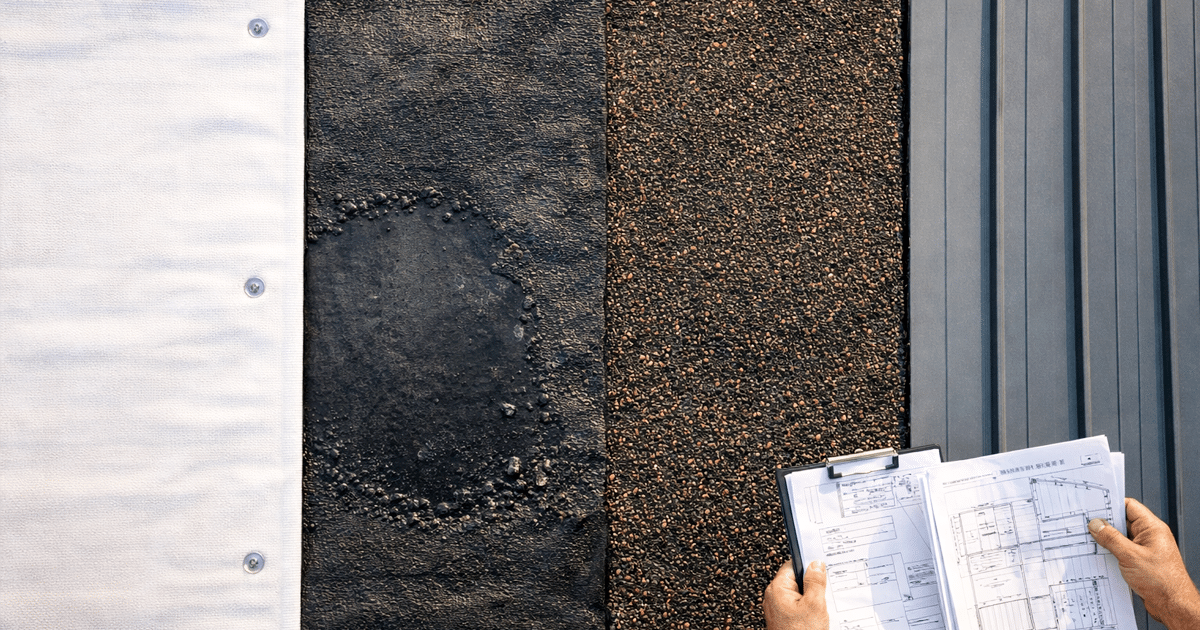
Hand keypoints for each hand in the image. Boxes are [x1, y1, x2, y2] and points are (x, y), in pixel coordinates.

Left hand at [763, 559, 828, 629]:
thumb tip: (816, 564)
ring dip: (812, 598)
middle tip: (826, 589)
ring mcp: (778, 608)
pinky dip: (808, 608)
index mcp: (778, 588)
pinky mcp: (783, 619)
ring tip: (823, 606)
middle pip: (796, 580)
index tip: (822, 565)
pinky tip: (818, 616)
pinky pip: (797, 607)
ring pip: (798, 595)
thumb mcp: (814, 604)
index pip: (792, 565)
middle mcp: (774, 596)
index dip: (808, 564)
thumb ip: (815, 581)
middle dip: (812, 584)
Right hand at [1089, 498, 1199, 628]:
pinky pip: (1123, 550)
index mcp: (1152, 528)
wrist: (1173, 604)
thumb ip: (1111, 538)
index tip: (1094, 506)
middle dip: (1106, 524)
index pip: (1129, 506)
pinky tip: (1102, 556)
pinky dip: (1112, 551)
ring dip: (1108, 540)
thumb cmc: (1162, 580)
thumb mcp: (1130, 556)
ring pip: (1122, 537)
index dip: (1111, 505)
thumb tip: (1097, 525)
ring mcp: (1146, 549)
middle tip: (1088, 525)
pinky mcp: (1141, 561)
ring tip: (1093, 542)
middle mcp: (1150, 536)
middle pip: (1124, 522)